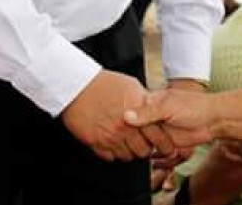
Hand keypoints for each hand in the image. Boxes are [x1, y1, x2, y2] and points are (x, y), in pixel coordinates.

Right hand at [61, 70, 175, 161]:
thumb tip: (155, 108)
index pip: (159, 137)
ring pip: (127, 157)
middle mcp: (125, 127)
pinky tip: (113, 143)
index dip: (163, 143)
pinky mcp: (96, 142)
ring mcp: (110, 136)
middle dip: (146, 149)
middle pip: (144, 151)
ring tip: (128, 143)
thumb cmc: (103, 83)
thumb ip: (145, 100)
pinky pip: (110, 157)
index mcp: (138, 113)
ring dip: (129, 151)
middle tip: (144, 144)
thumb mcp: (132, 85)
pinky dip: (113, 153)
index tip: (164, 144)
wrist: (78, 86)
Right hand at [124, 89, 217, 149]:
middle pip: (133, 129)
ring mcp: (157, 130)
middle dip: (135, 135)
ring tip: (153, 144)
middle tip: (142, 138)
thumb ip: (147, 112)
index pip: (128, 112)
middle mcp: (150, 116)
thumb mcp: (168, 105)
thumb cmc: (194, 106)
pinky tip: (156, 152)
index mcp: (148, 102)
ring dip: (144, 145)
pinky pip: (153, 151)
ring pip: (142, 141)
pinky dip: (153, 153)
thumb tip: (126, 116)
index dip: (124, 121)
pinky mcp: (164, 142)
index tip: (122, 127)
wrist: (213, 121)